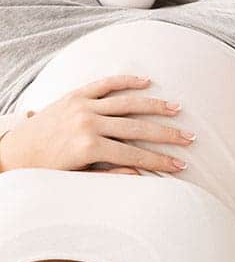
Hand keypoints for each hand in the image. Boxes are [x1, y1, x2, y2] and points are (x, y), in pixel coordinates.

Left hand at [0, 75, 193, 173]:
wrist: (7, 154)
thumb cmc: (41, 173)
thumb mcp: (73, 180)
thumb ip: (107, 175)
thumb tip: (139, 171)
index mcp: (87, 147)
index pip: (134, 154)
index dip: (159, 160)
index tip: (180, 165)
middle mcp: (87, 122)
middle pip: (137, 127)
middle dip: (167, 134)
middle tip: (190, 138)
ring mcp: (81, 105)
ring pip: (127, 103)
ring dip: (155, 105)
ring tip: (178, 109)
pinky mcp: (74, 95)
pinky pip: (105, 84)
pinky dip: (126, 81)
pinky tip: (147, 82)